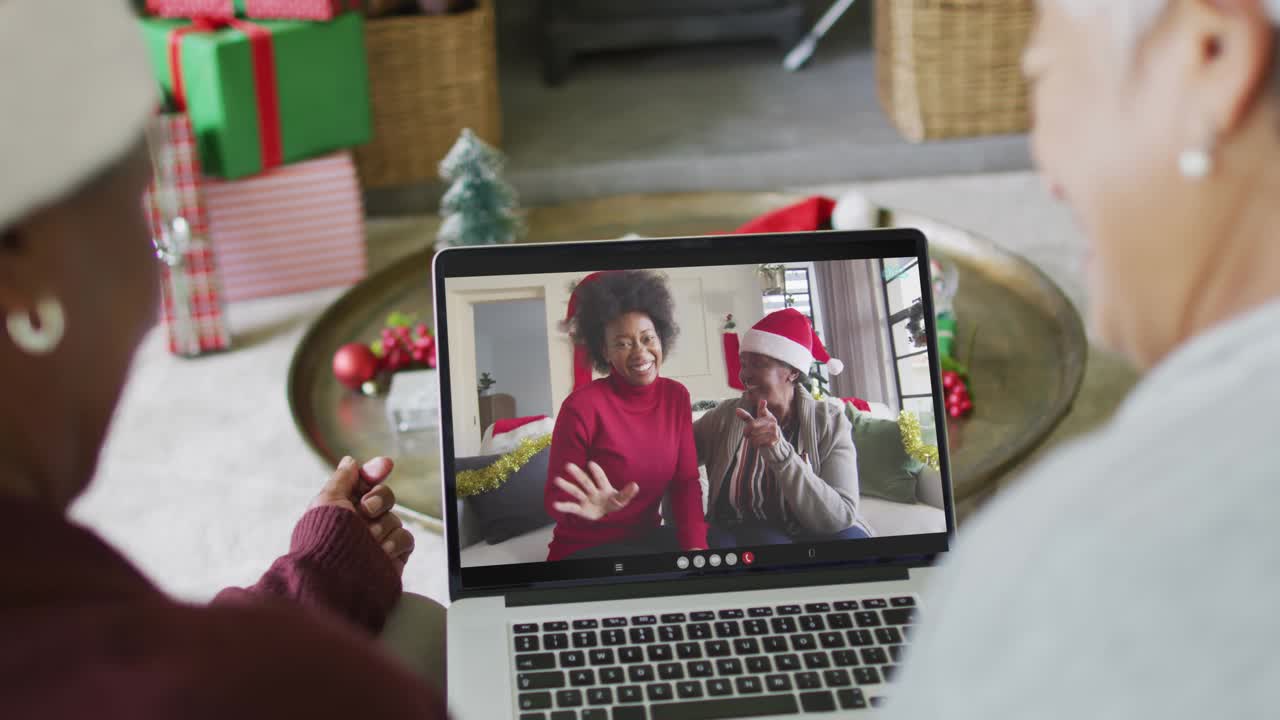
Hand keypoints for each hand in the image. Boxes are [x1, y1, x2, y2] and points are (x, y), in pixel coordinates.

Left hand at [310, 456, 415, 574]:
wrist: (334, 576)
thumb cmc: (324, 537)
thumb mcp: (328, 500)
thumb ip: (343, 478)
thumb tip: (351, 461)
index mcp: (343, 507)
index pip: (365, 483)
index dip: (375, 472)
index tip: (384, 465)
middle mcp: (360, 522)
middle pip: (385, 496)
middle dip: (378, 499)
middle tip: (364, 511)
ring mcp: (378, 539)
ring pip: (395, 517)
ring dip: (382, 525)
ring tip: (367, 539)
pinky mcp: (392, 556)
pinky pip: (406, 538)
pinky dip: (395, 542)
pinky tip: (381, 551)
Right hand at [551, 461, 639, 520]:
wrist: (605, 514)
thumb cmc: (612, 503)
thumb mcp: (621, 500)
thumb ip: (627, 493)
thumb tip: (635, 485)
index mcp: (604, 487)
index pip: (600, 478)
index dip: (596, 471)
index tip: (591, 464)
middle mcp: (593, 490)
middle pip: (585, 482)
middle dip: (578, 474)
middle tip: (568, 465)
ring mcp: (585, 499)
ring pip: (576, 491)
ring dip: (567, 486)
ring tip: (557, 480)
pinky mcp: (580, 509)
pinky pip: (571, 507)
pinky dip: (563, 506)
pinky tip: (555, 503)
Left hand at [735, 400, 781, 448]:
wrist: (775, 440)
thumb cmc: (763, 428)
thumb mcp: (755, 421)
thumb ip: (746, 416)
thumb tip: (737, 410)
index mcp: (769, 416)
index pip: (763, 410)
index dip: (762, 407)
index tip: (762, 401)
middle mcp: (772, 423)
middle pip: (753, 425)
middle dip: (746, 431)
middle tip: (746, 433)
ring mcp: (773, 432)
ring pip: (754, 435)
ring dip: (750, 438)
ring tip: (752, 438)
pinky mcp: (772, 442)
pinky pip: (758, 443)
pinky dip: (754, 444)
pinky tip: (757, 443)